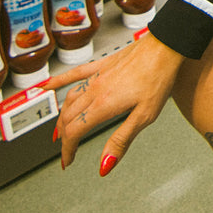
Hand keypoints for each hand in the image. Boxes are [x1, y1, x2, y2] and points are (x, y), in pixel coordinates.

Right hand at [43, 33, 185, 175]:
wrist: (165, 47)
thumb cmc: (159, 78)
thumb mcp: (144, 117)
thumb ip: (121, 141)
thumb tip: (105, 165)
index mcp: (103, 105)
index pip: (74, 132)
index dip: (68, 150)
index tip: (67, 161)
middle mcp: (94, 90)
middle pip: (68, 118)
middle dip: (64, 137)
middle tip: (66, 150)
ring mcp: (96, 76)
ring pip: (69, 100)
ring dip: (61, 117)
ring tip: (60, 130)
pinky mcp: (102, 65)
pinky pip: (74, 74)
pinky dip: (58, 82)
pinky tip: (47, 86)